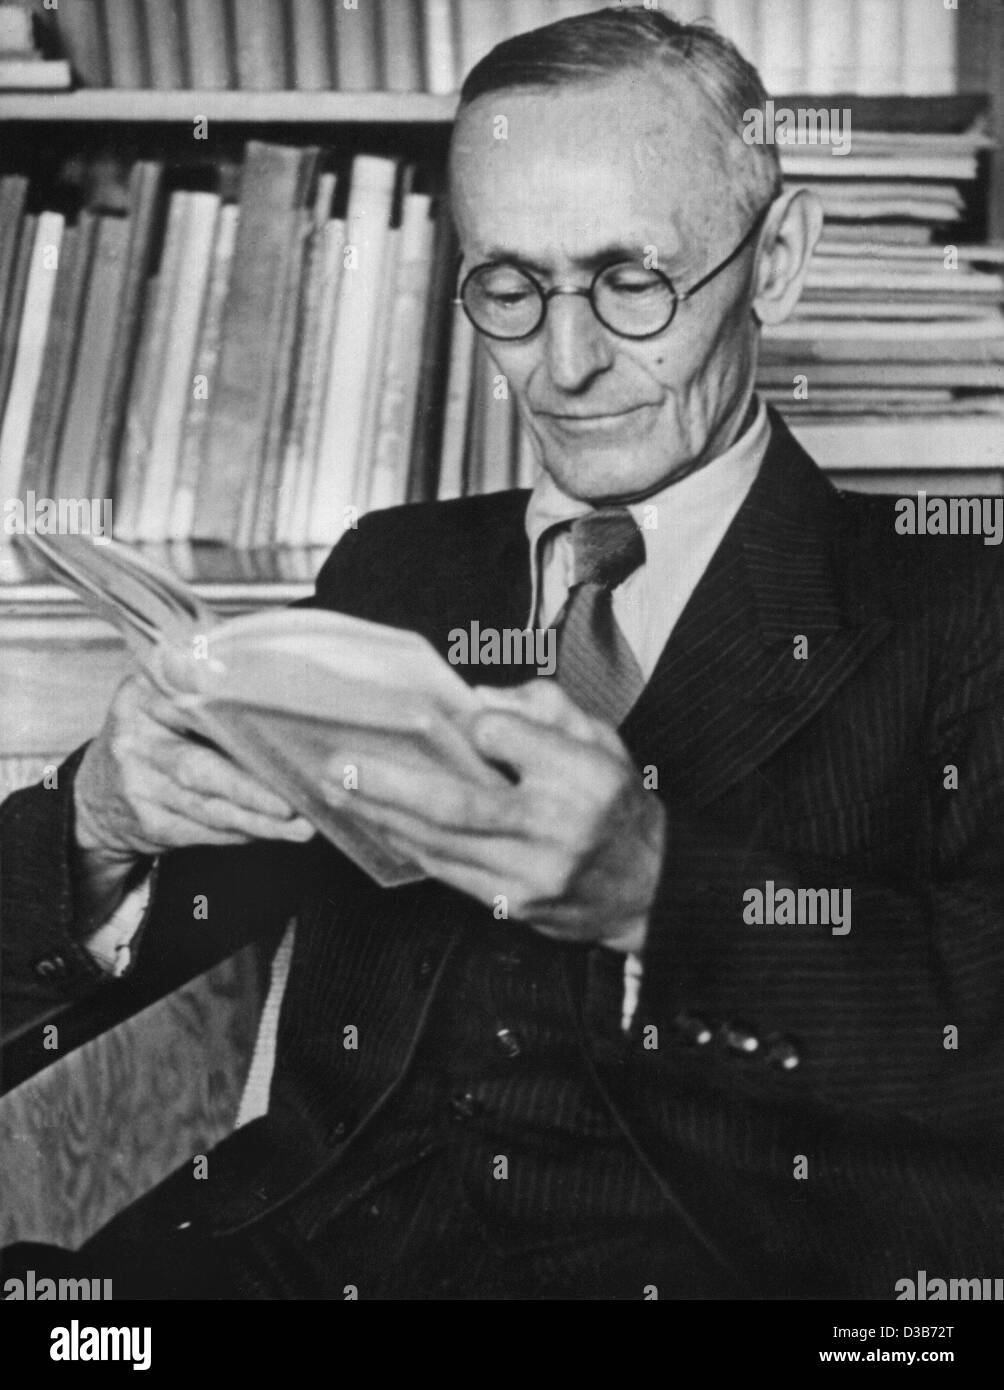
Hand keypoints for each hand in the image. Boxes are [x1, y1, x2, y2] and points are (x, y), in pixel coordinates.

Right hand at [74, 645, 313, 864]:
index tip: (260, 715)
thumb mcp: (164, 697)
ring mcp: (138, 786)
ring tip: (300, 825)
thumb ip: (202, 688)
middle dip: (249, 787)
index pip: (186, 699)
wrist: (99, 795)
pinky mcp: (150, 824)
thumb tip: (260, 690)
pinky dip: (244, 831)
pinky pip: (206, 831)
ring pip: (207, 807)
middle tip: (291, 801)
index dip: (220, 708)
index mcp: (143, 694)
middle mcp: (135, 740)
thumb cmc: (154, 736)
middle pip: (197, 767)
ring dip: (258, 819)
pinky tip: (275, 832)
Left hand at [322, 680, 665, 951]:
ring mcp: (532, 873)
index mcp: (581, 775)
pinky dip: (409, 846)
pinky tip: (379, 824)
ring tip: (340, 791)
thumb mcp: (602, 738)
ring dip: (383, 816)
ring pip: (441, 844)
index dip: (476, 726)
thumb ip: (544, 707)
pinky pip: (449, 873)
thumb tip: (478, 701)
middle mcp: (555, 826)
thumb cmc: (617, 803)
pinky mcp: (516, 904)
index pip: (507, 738)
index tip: (459, 718)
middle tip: (339, 763)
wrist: (650, 886)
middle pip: (456, 803)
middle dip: (388, 784)